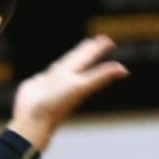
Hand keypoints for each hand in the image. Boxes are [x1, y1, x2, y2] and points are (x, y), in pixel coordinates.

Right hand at [7, 36, 128, 149]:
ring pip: (63, 67)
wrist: (34, 117)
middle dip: (87, 51)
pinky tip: (52, 71)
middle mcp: (65, 79)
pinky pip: (46, 74)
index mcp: (76, 78)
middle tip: (97, 41)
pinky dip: (50, 71)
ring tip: (77, 54)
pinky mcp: (38, 85)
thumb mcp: (82, 87)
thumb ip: (101, 76)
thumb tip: (124, 70)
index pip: (89, 58)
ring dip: (71, 60)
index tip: (108, 41)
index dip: (98, 49)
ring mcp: (52, 82)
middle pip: (78, 60)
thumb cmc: (57, 105)